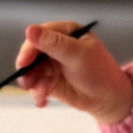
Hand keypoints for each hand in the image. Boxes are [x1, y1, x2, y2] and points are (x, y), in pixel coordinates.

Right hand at [15, 21, 132, 124]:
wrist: (109, 99)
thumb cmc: (99, 72)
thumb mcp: (78, 55)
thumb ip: (54, 44)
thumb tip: (30, 30)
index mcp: (66, 32)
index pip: (41, 35)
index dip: (30, 48)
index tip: (23, 62)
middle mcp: (57, 45)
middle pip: (32, 53)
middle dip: (29, 70)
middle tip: (27, 84)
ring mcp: (52, 63)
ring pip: (33, 70)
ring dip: (34, 84)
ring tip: (42, 95)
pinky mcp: (50, 79)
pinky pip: (37, 84)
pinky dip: (38, 93)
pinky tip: (42, 101)